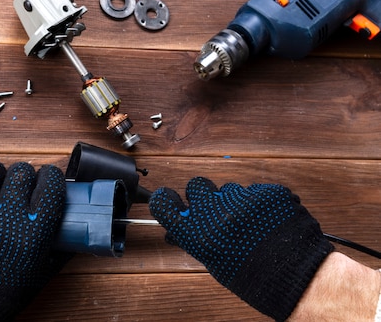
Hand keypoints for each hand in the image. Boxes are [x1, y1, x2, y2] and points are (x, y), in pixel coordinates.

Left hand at [0, 157, 67, 321]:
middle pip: (21, 174)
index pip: (50, 185)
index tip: (49, 177)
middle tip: (24, 181)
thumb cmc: (10, 286)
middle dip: (26, 174)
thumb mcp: (46, 265)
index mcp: (34, 234)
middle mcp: (6, 222)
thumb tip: (75, 211)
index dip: (51, 176)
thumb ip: (62, 238)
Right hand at [149, 177, 333, 321]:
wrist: (300, 279)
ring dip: (236, 202)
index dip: (167, 200)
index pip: (164, 203)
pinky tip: (270, 222)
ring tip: (252, 224)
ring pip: (230, 189)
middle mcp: (215, 212)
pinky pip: (257, 191)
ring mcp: (243, 198)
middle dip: (204, 195)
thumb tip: (180, 228)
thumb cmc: (257, 278)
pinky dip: (262, 204)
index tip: (173, 201)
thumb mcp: (216, 263)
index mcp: (197, 233)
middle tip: (215, 210)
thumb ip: (197, 240)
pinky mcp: (267, 192)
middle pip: (197, 185)